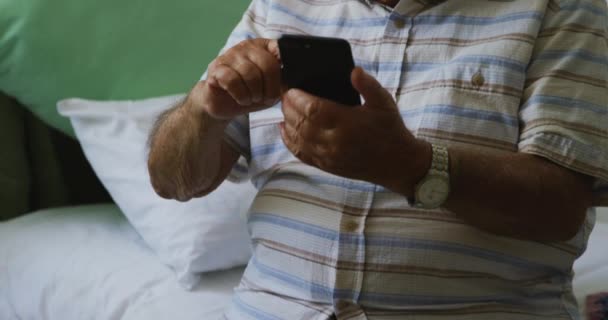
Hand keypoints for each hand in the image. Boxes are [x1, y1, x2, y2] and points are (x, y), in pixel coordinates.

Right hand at [191, 38, 281, 119]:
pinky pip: (232, 80)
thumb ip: (282, 82)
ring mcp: (230, 55)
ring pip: (250, 73)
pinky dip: (240, 95)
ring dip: (254, 93)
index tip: (285, 80)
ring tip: (252, 99)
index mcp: (264, 47)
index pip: (280, 48)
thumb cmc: (249, 94)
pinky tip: (240, 99)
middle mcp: (247, 47)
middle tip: (266, 98)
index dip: (286, 64)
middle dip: (270, 88)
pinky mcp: (216, 68)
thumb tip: (293, 82)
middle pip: (267, 64)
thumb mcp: (271, 89)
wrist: (223, 104)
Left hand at [279, 67, 430, 194]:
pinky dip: (289, 141)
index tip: (291, 88)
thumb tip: (354, 70)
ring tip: (285, 108)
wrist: (396, 163)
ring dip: (287, 121)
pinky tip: (284, 129)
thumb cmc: (390, 129)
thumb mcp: (384, 103)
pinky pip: (301, 154)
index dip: (297, 98)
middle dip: (289, 107)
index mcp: (347, 123)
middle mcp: (334, 141)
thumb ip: (368, 85)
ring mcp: (328, 156)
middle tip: (286, 94)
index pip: (312, 109)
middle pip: (300, 122)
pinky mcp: (326, 166)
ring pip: (297, 138)